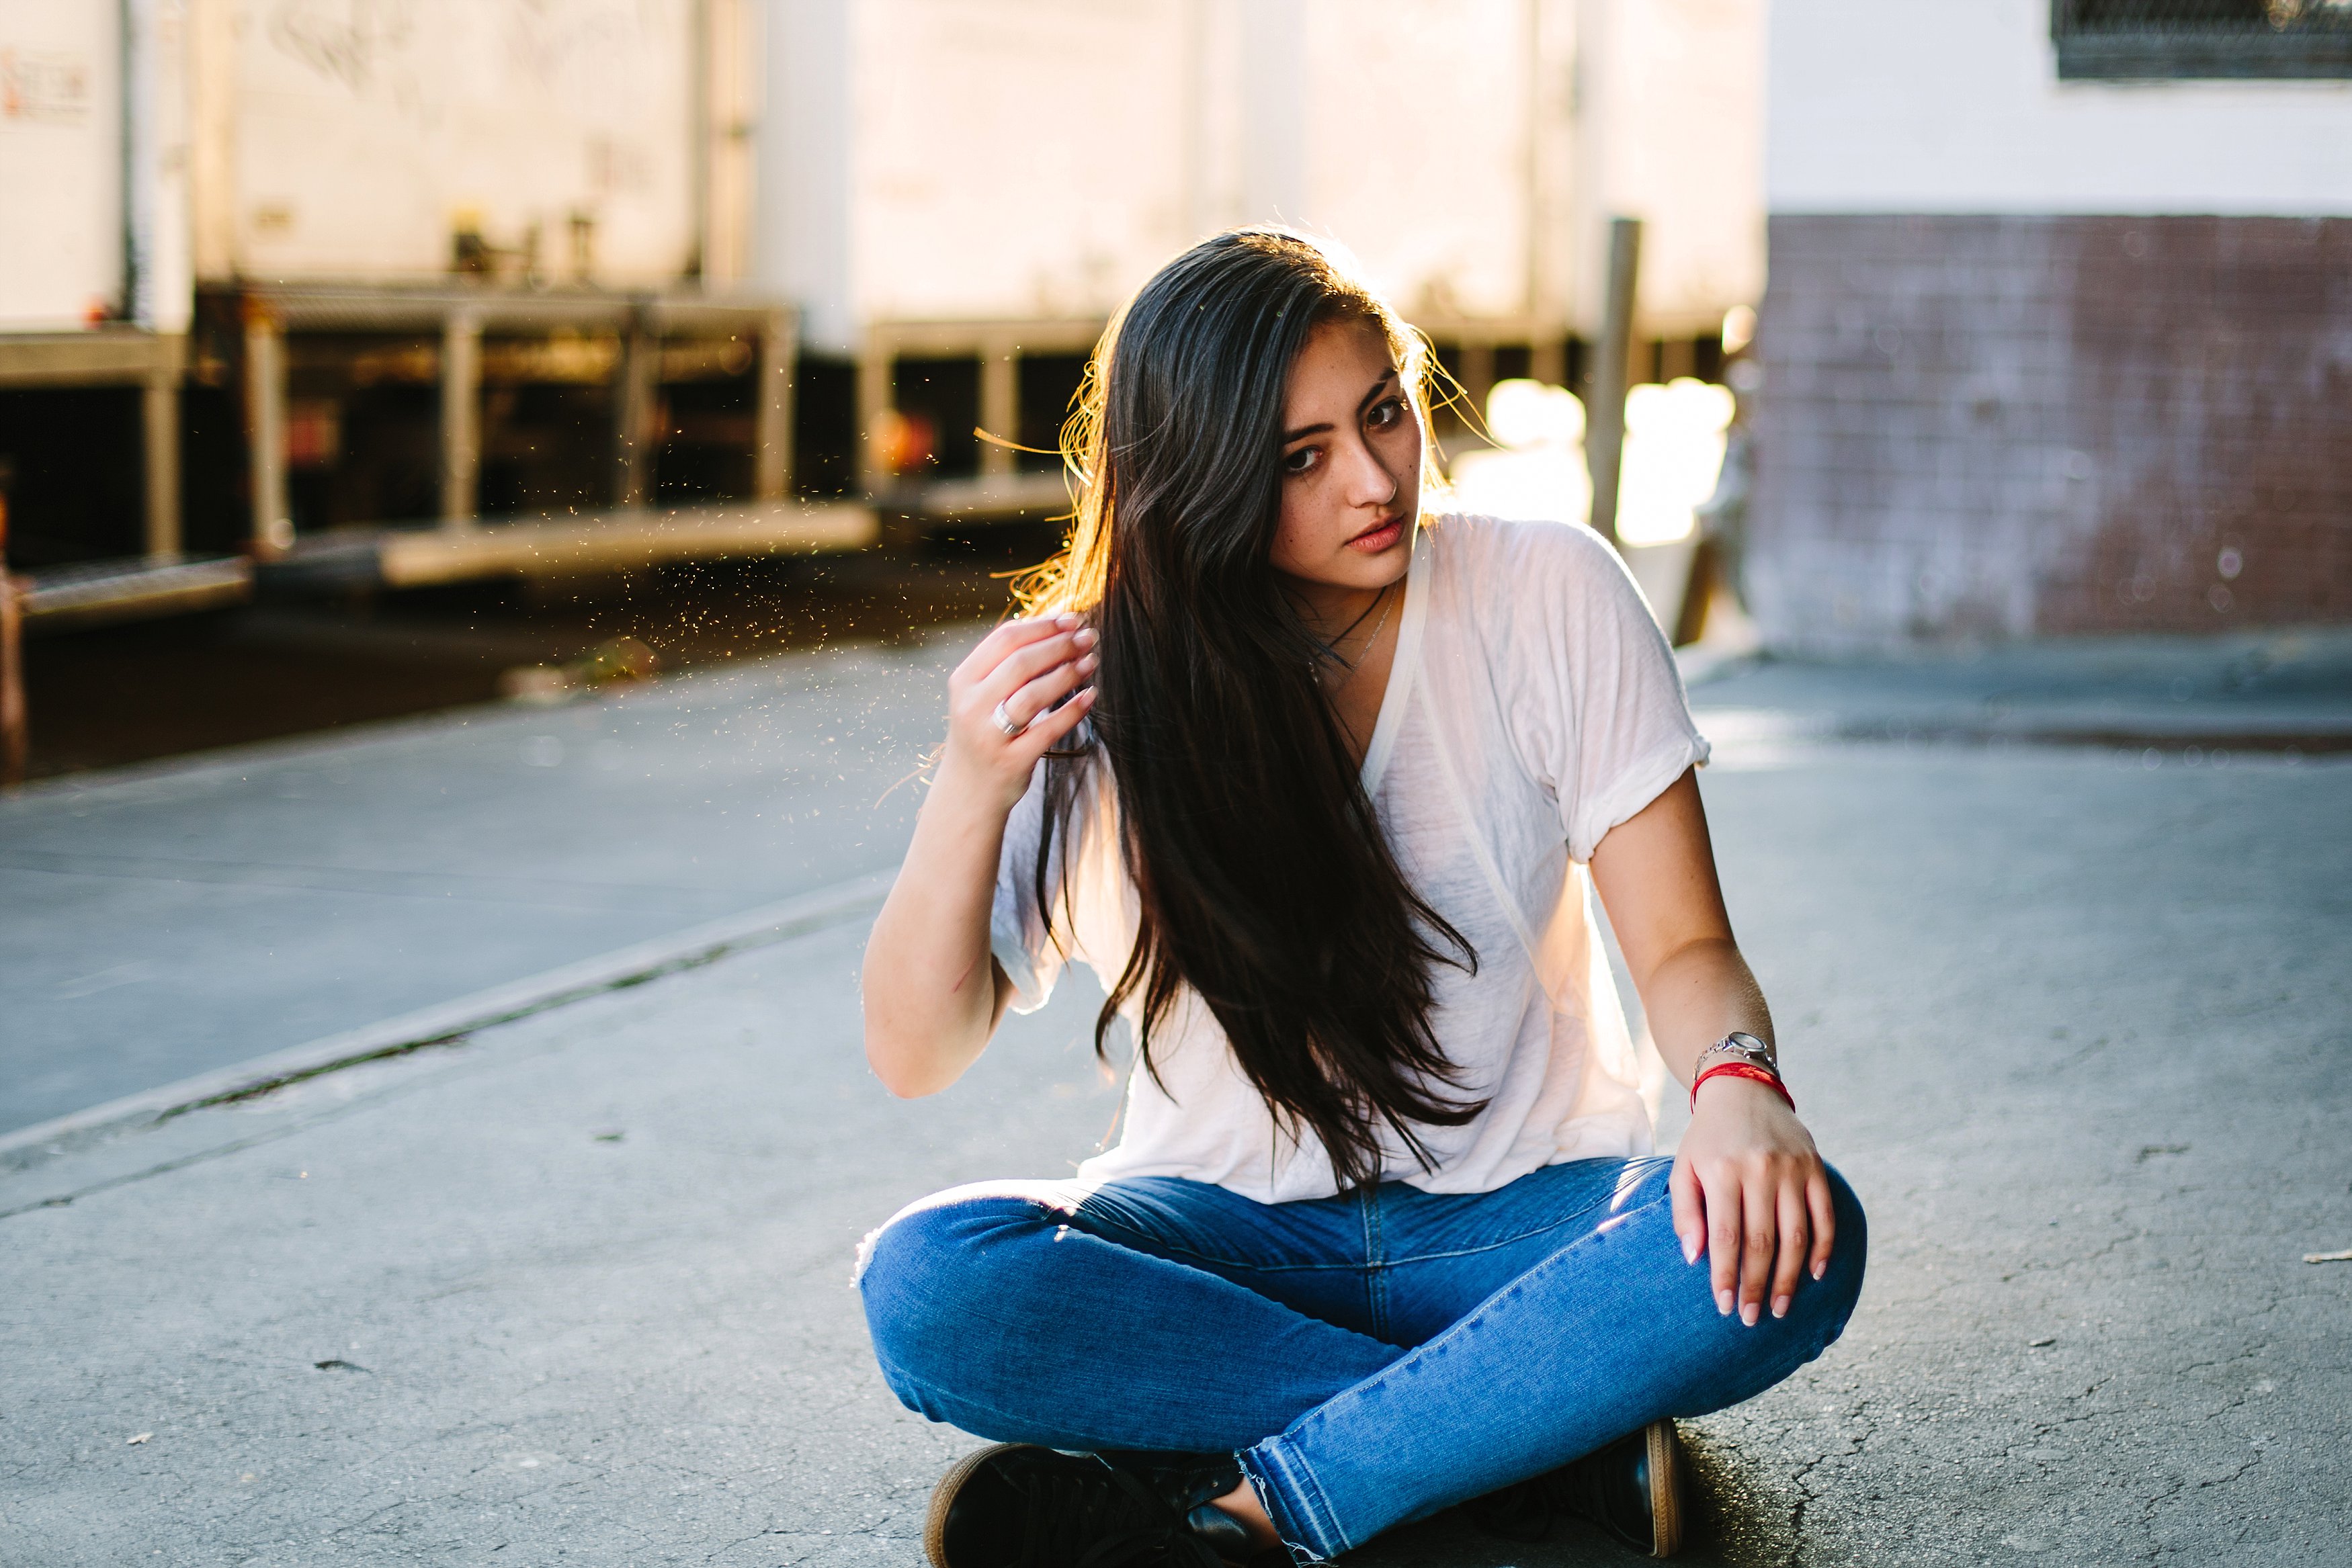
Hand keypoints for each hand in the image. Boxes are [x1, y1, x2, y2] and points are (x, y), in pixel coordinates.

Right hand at [938, 613, 1096, 811]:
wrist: (967, 791)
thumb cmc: (984, 732)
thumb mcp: (980, 695)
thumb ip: (1005, 663)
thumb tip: (1053, 623)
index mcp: (963, 681)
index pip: (1005, 639)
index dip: (1042, 625)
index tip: (1072, 619)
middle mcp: (971, 706)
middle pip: (1020, 663)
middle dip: (1060, 645)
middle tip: (1089, 637)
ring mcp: (989, 735)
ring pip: (1033, 695)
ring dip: (1068, 673)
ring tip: (1091, 661)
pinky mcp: (1011, 761)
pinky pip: (1047, 730)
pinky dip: (1072, 711)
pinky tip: (1091, 696)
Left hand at [1669, 1076, 1834, 1325]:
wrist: (1743, 1091)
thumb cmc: (1707, 1139)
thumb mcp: (1683, 1168)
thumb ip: (1685, 1212)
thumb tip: (1695, 1258)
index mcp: (1723, 1171)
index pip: (1726, 1237)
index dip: (1726, 1276)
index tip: (1723, 1307)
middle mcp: (1760, 1170)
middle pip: (1762, 1242)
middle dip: (1757, 1286)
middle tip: (1751, 1318)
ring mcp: (1792, 1169)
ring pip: (1797, 1236)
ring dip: (1790, 1278)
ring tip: (1781, 1308)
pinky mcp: (1815, 1167)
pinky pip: (1825, 1216)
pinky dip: (1823, 1249)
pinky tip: (1814, 1275)